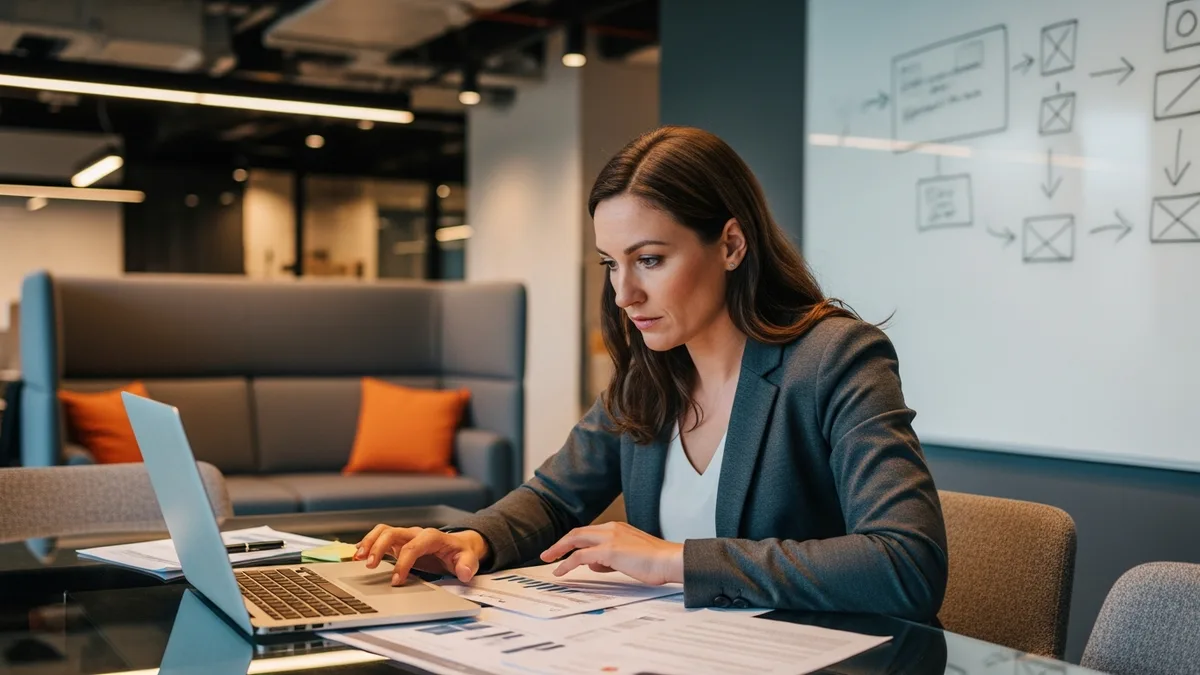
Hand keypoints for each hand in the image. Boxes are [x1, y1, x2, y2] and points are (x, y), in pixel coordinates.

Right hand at [354, 525, 488, 585]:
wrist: (459, 546)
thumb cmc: (461, 553)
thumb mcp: (469, 559)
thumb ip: (468, 565)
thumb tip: (465, 573)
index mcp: (432, 537)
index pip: (413, 546)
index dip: (403, 563)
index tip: (396, 581)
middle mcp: (416, 533)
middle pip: (392, 532)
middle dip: (379, 547)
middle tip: (369, 566)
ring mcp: (406, 537)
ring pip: (383, 531)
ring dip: (369, 542)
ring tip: (358, 558)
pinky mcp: (399, 543)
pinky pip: (381, 537)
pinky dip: (368, 543)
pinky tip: (358, 554)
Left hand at [539, 521, 683, 585]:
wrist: (669, 560)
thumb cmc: (656, 561)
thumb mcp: (629, 557)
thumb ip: (611, 558)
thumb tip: (595, 564)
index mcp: (618, 528)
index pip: (589, 532)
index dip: (573, 541)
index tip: (563, 550)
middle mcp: (611, 529)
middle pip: (577, 533)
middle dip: (560, 543)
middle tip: (548, 554)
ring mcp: (609, 538)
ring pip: (575, 540)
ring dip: (559, 550)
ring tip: (550, 561)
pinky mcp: (609, 550)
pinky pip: (580, 556)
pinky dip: (567, 563)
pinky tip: (561, 571)